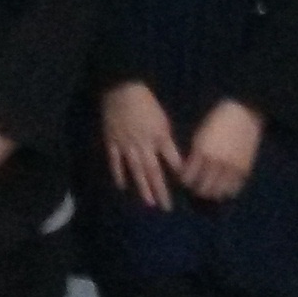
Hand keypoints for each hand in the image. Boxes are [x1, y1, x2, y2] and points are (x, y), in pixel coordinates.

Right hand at [100, 80, 181, 210]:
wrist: (121, 90)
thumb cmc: (146, 103)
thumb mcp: (163, 120)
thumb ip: (167, 141)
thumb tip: (175, 160)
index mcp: (159, 137)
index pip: (171, 160)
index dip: (178, 175)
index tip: (185, 189)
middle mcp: (144, 145)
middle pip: (154, 171)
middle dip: (161, 189)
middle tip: (166, 207)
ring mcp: (126, 145)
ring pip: (136, 170)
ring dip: (143, 187)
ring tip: (149, 202)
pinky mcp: (112, 142)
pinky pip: (115, 162)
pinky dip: (119, 175)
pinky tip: (122, 187)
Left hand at [177, 100, 263, 201]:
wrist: (244, 112)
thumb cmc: (218, 120)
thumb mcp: (200, 135)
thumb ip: (195, 154)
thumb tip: (187, 171)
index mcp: (202, 151)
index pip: (188, 178)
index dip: (184, 182)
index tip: (185, 180)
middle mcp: (216, 162)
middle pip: (202, 189)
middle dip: (197, 190)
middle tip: (197, 188)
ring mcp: (231, 167)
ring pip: (218, 193)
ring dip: (212, 193)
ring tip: (211, 189)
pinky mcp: (244, 169)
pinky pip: (234, 189)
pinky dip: (227, 191)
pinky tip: (224, 186)